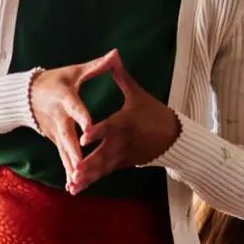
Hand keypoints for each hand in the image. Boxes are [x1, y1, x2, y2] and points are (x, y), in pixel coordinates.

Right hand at [27, 57, 110, 189]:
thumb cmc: (57, 80)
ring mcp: (55, 132)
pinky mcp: (55, 140)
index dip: (83, 117)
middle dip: (74, 154)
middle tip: (80, 167)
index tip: (91, 128)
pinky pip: (63, 157)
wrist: (28, 95)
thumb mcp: (75, 71)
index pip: (76, 108)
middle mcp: (59, 118)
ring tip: (77, 183)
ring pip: (64, 152)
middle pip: (67, 137)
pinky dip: (68, 171)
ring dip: (70, 168)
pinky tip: (73, 186)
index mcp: (66, 99)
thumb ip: (97, 66)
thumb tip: (116, 53)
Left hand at [69, 51, 181, 191]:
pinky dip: (90, 181)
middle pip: (102, 154)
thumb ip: (121, 76)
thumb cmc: (152, 112)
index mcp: (123, 123)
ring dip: (86, 177)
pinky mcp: (121, 164)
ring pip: (101, 168)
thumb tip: (114, 54)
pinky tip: (74, 189)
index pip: (108, 128)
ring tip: (71, 186)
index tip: (84, 137)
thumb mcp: (137, 94)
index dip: (96, 132)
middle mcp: (121, 142)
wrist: (172, 137)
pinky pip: (103, 174)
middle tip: (74, 172)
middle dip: (88, 164)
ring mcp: (121, 156)